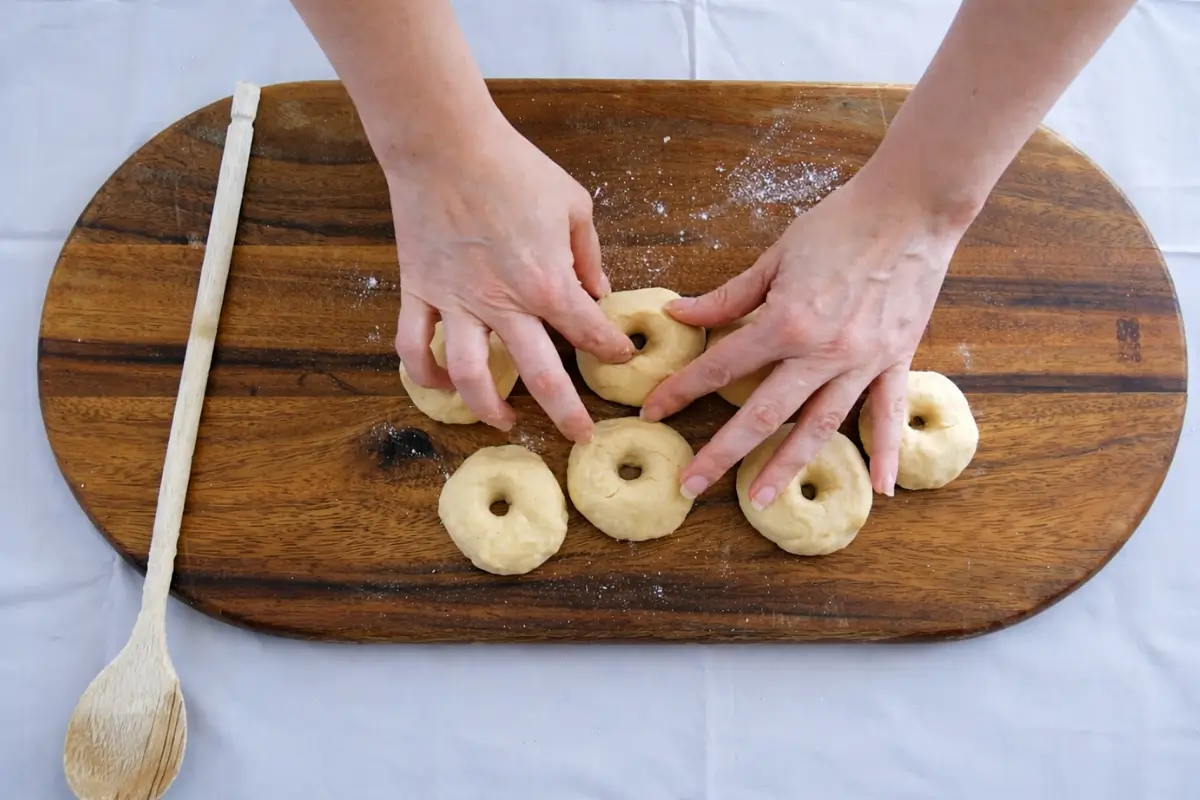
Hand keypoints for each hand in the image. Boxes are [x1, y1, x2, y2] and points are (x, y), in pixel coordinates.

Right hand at [388, 118, 633, 441]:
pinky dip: (427, 375)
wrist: (445, 143)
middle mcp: (503, 303)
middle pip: (539, 377)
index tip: (620, 356)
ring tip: (505, 423)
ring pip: (470, 376)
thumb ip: (588, 255)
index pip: (589, 333)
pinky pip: (415, 347)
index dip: (611, 350)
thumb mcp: (573, 204)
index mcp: (546, 281)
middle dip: (566, 413)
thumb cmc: (514, 168)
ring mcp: (456, 302)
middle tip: (580, 434)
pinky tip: (445, 385)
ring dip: (488, 409)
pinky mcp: (419, 292)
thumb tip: (599, 292)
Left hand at [641, 166, 968, 504]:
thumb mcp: (775, 256)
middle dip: (723, 452)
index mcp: (785, 322)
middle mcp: (822, 352)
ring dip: (787, 466)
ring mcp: (861, 361)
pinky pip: (887, 413)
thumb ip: (728, 296)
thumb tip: (679, 313)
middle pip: (763, 414)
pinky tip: (882, 489)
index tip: (653, 411)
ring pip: (819, 427)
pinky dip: (886, 451)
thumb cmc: (840, 223)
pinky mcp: (895, 360)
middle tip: (691, 485)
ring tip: (761, 499)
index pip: (721, 366)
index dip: (682, 390)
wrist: (912, 206)